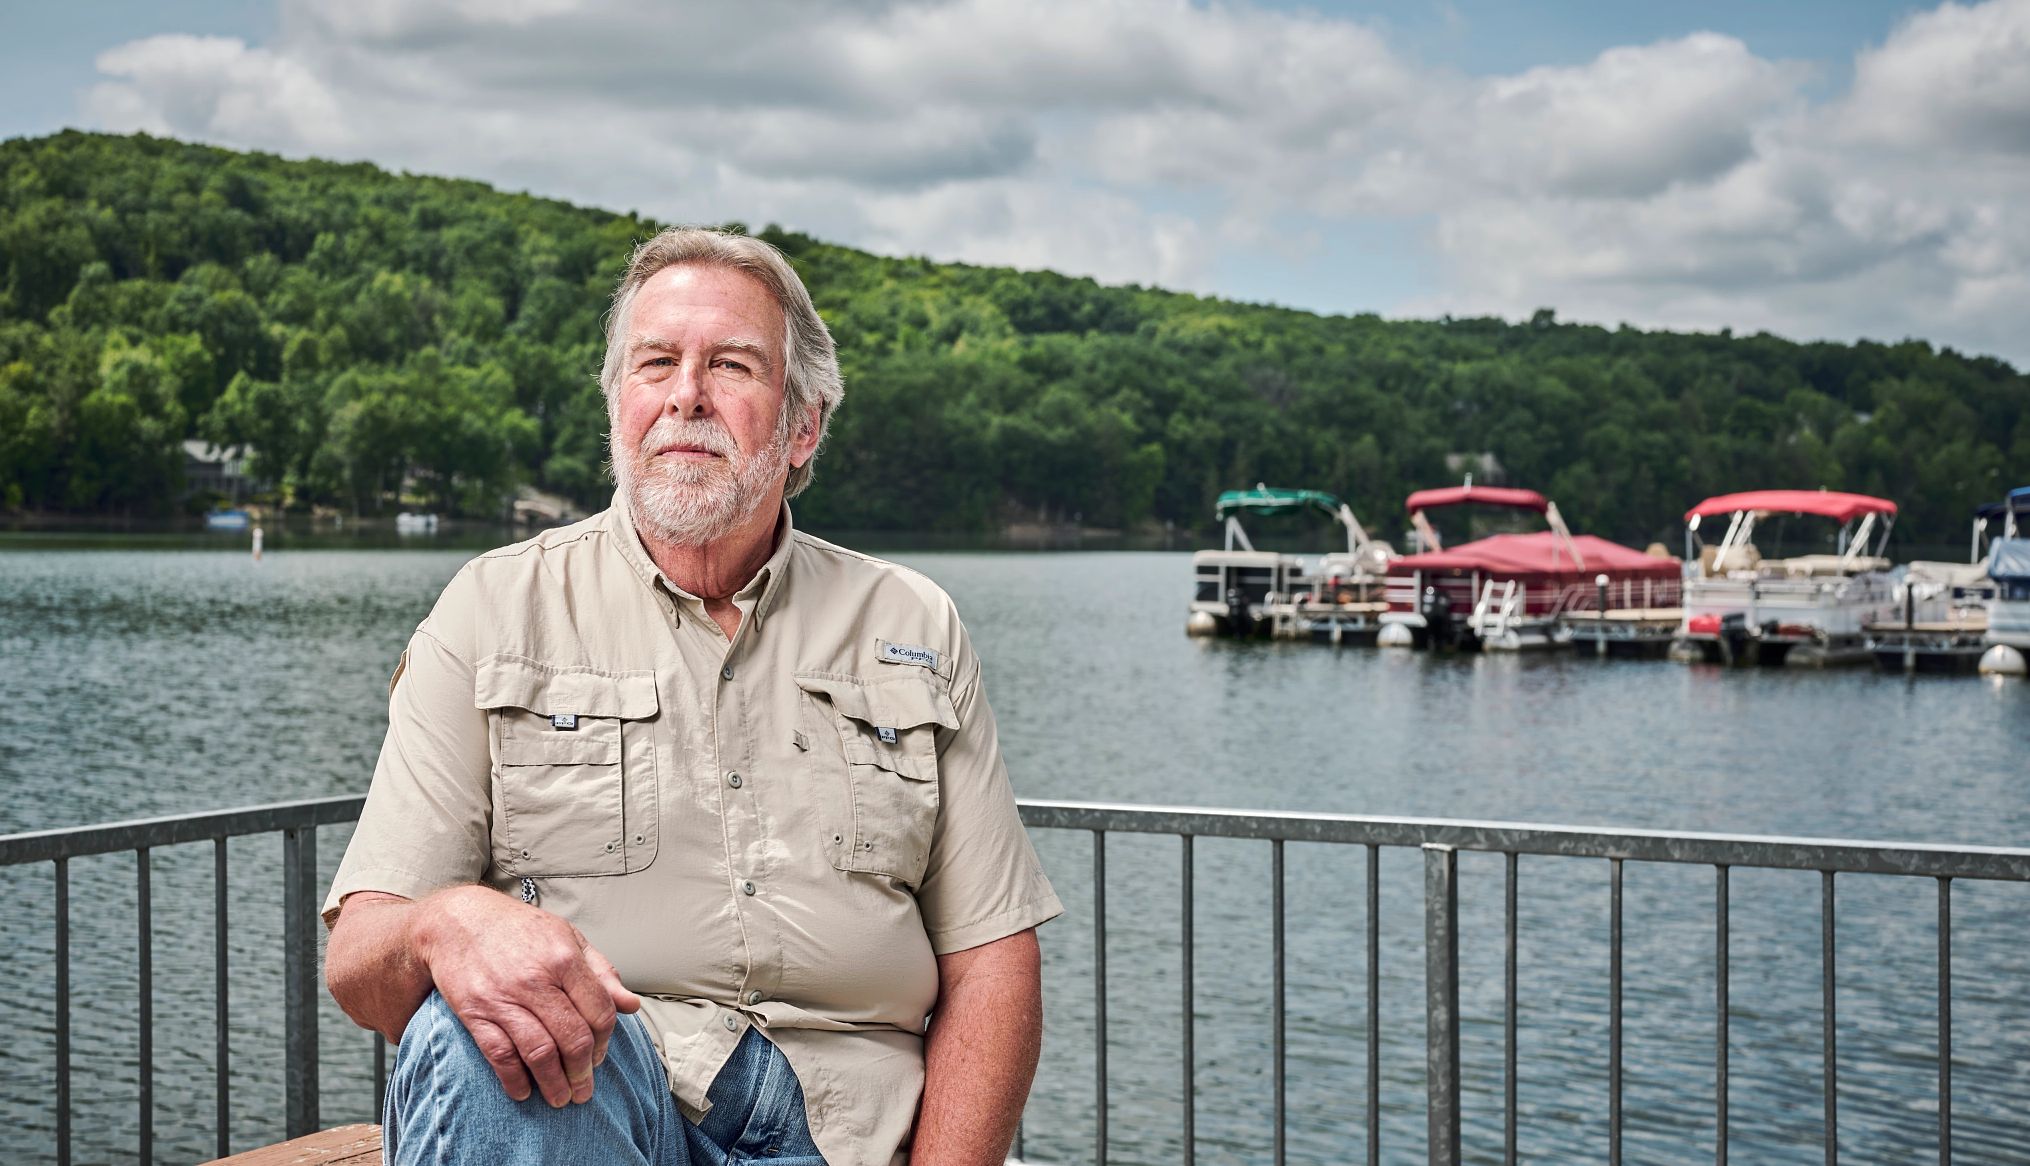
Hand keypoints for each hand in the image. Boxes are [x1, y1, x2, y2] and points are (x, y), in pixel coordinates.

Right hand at [410, 885, 641, 1106]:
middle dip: (582, 1071)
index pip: (599, 1012)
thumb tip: (631, 1004)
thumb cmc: (518, 930)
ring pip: (539, 1052)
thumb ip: (601, 972)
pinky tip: (524, 1092)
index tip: (600, 1056)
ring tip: (561, 1098)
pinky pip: (499, 1055)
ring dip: (554, 1083)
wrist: (458, 922)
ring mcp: (504, 998)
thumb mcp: (568, 937)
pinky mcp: (475, 1013)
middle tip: (584, 1089)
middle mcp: (536, 980)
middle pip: (572, 1038)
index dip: (605, 1041)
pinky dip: (514, 1080)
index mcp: (564, 959)